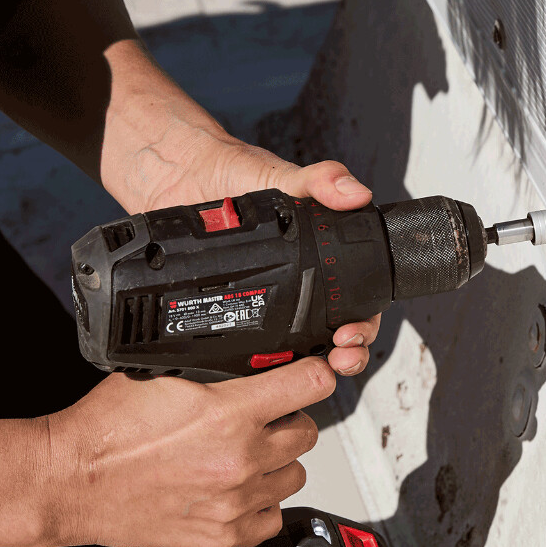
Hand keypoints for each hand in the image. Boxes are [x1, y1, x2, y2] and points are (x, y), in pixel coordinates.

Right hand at [47, 358, 334, 546]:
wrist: (70, 481)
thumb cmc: (105, 429)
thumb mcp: (163, 373)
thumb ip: (215, 368)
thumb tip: (250, 358)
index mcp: (229, 413)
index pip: (312, 383)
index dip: (317, 372)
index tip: (315, 373)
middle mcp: (240, 459)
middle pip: (308, 431)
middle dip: (289, 419)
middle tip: (265, 417)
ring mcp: (234, 501)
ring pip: (294, 475)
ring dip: (276, 462)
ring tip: (245, 454)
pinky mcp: (221, 536)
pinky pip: (272, 518)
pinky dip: (261, 503)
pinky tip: (238, 489)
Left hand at [138, 140, 381, 376]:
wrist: (181, 178)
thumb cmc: (235, 175)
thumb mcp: (282, 175)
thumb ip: (319, 180)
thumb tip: (354, 193)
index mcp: (319, 258)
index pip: (357, 300)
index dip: (364, 323)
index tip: (353, 332)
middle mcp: (297, 285)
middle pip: (335, 333)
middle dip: (346, 354)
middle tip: (339, 357)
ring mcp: (266, 302)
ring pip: (299, 349)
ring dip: (309, 367)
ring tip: (308, 369)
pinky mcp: (232, 312)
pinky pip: (251, 346)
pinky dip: (261, 364)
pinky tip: (260, 370)